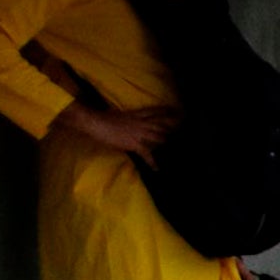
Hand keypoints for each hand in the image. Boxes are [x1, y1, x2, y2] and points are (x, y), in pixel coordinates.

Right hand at [58, 104, 175, 161]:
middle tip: (182, 129)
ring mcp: (139, 133)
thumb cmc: (102, 117)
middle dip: (172, 127)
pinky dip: (152, 162)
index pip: (155, 111)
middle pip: (161, 124)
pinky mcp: (135, 144)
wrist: (96, 123)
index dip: (166, 111)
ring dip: (166, 142)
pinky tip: (157, 168)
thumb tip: (122, 115)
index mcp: (136, 114)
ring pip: (159, 137)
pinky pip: (147, 154)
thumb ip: (125, 116)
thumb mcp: (117, 113)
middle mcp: (141, 123)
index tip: (175, 111)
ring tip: (173, 148)